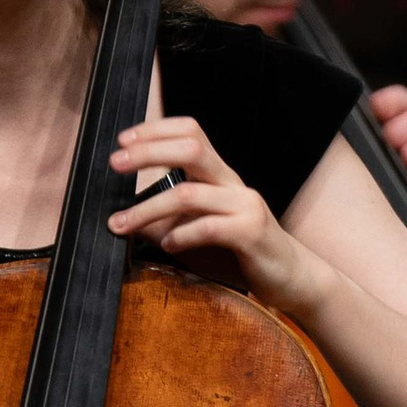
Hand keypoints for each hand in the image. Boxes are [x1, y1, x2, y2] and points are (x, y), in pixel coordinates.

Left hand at [109, 114, 311, 315]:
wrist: (292, 277)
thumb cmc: (242, 251)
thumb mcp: (199, 230)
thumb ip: (168, 221)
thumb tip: (126, 220)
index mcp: (220, 176)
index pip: (191, 132)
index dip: (156, 129)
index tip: (123, 140)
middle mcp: (232, 183)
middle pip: (190, 149)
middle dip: (148, 152)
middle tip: (114, 164)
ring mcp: (244, 206)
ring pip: (189, 194)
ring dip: (148, 208)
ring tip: (121, 224)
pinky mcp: (251, 233)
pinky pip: (209, 228)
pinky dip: (181, 236)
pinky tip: (168, 246)